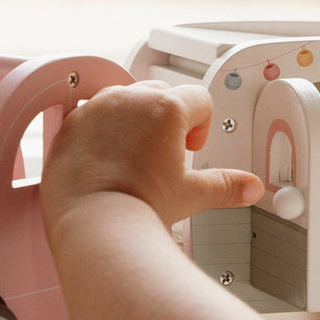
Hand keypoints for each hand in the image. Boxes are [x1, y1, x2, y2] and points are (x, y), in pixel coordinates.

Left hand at [41, 81, 263, 228]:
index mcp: (166, 108)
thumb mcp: (191, 194)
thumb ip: (226, 185)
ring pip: (124, 102)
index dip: (202, 126)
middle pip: (162, 94)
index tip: (190, 150)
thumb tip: (249, 188)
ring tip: (134, 162)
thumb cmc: (138, 207)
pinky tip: (106, 166)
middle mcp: (129, 100)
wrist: (93, 225)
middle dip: (168, 121)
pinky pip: (91, 118)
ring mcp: (96, 109)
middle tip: (165, 158)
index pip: (199, 98)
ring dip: (133, 122)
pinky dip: (100, 134)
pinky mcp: (70, 125)